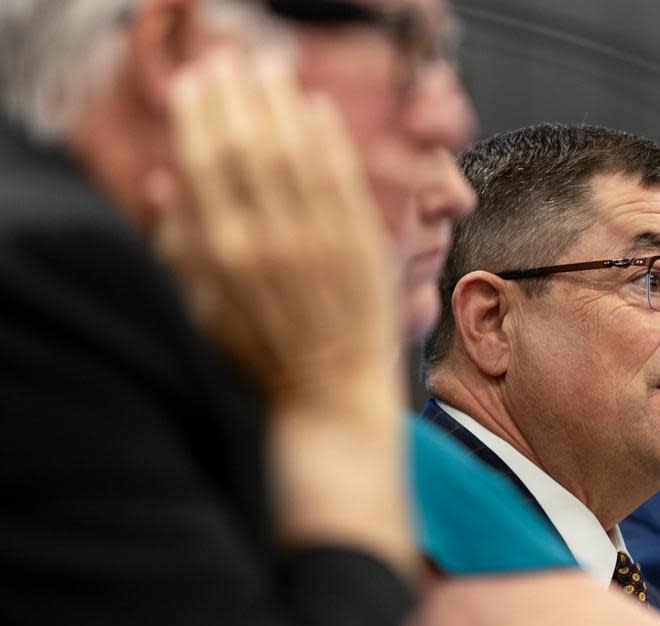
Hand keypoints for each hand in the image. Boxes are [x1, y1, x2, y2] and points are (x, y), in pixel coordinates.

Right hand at [158, 49, 399, 410]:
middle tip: (230, 61)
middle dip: (237, 95)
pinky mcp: (363, 245)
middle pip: (250, 144)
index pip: (206, 160)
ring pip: (298, 150)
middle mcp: (271, 239)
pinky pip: (345, 176)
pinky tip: (316, 108)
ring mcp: (323, 240)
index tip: (195, 81)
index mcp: (223, 253)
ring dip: (281, 102)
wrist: (332, 398)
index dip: (200, 113)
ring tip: (269, 70)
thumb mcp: (201, 310)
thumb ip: (180, 245)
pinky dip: (330, 138)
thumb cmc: (260, 359)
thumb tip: (165, 181)